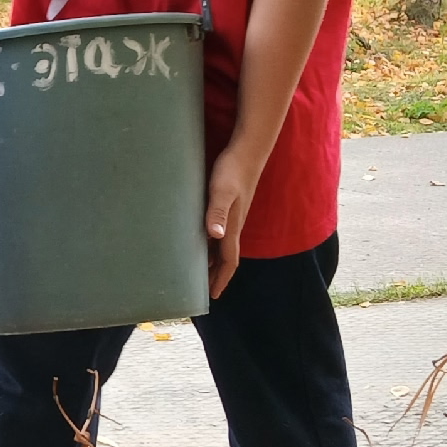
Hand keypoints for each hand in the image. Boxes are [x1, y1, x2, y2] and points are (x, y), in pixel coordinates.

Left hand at [206, 147, 263, 300]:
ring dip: (212, 260)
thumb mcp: (221, 191)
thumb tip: (214, 236)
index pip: (228, 260)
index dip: (221, 278)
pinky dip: (210, 243)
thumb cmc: (232, 170)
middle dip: (216, 275)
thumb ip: (217, 212)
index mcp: (232, 226)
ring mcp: (233, 215)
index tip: (213, 296)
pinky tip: (201, 240)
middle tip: (204, 290)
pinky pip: (220, 232)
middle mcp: (234, 225)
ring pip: (222, 246)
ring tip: (199, 271)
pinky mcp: (230, 205)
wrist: (247, 151)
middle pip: (226, 257)